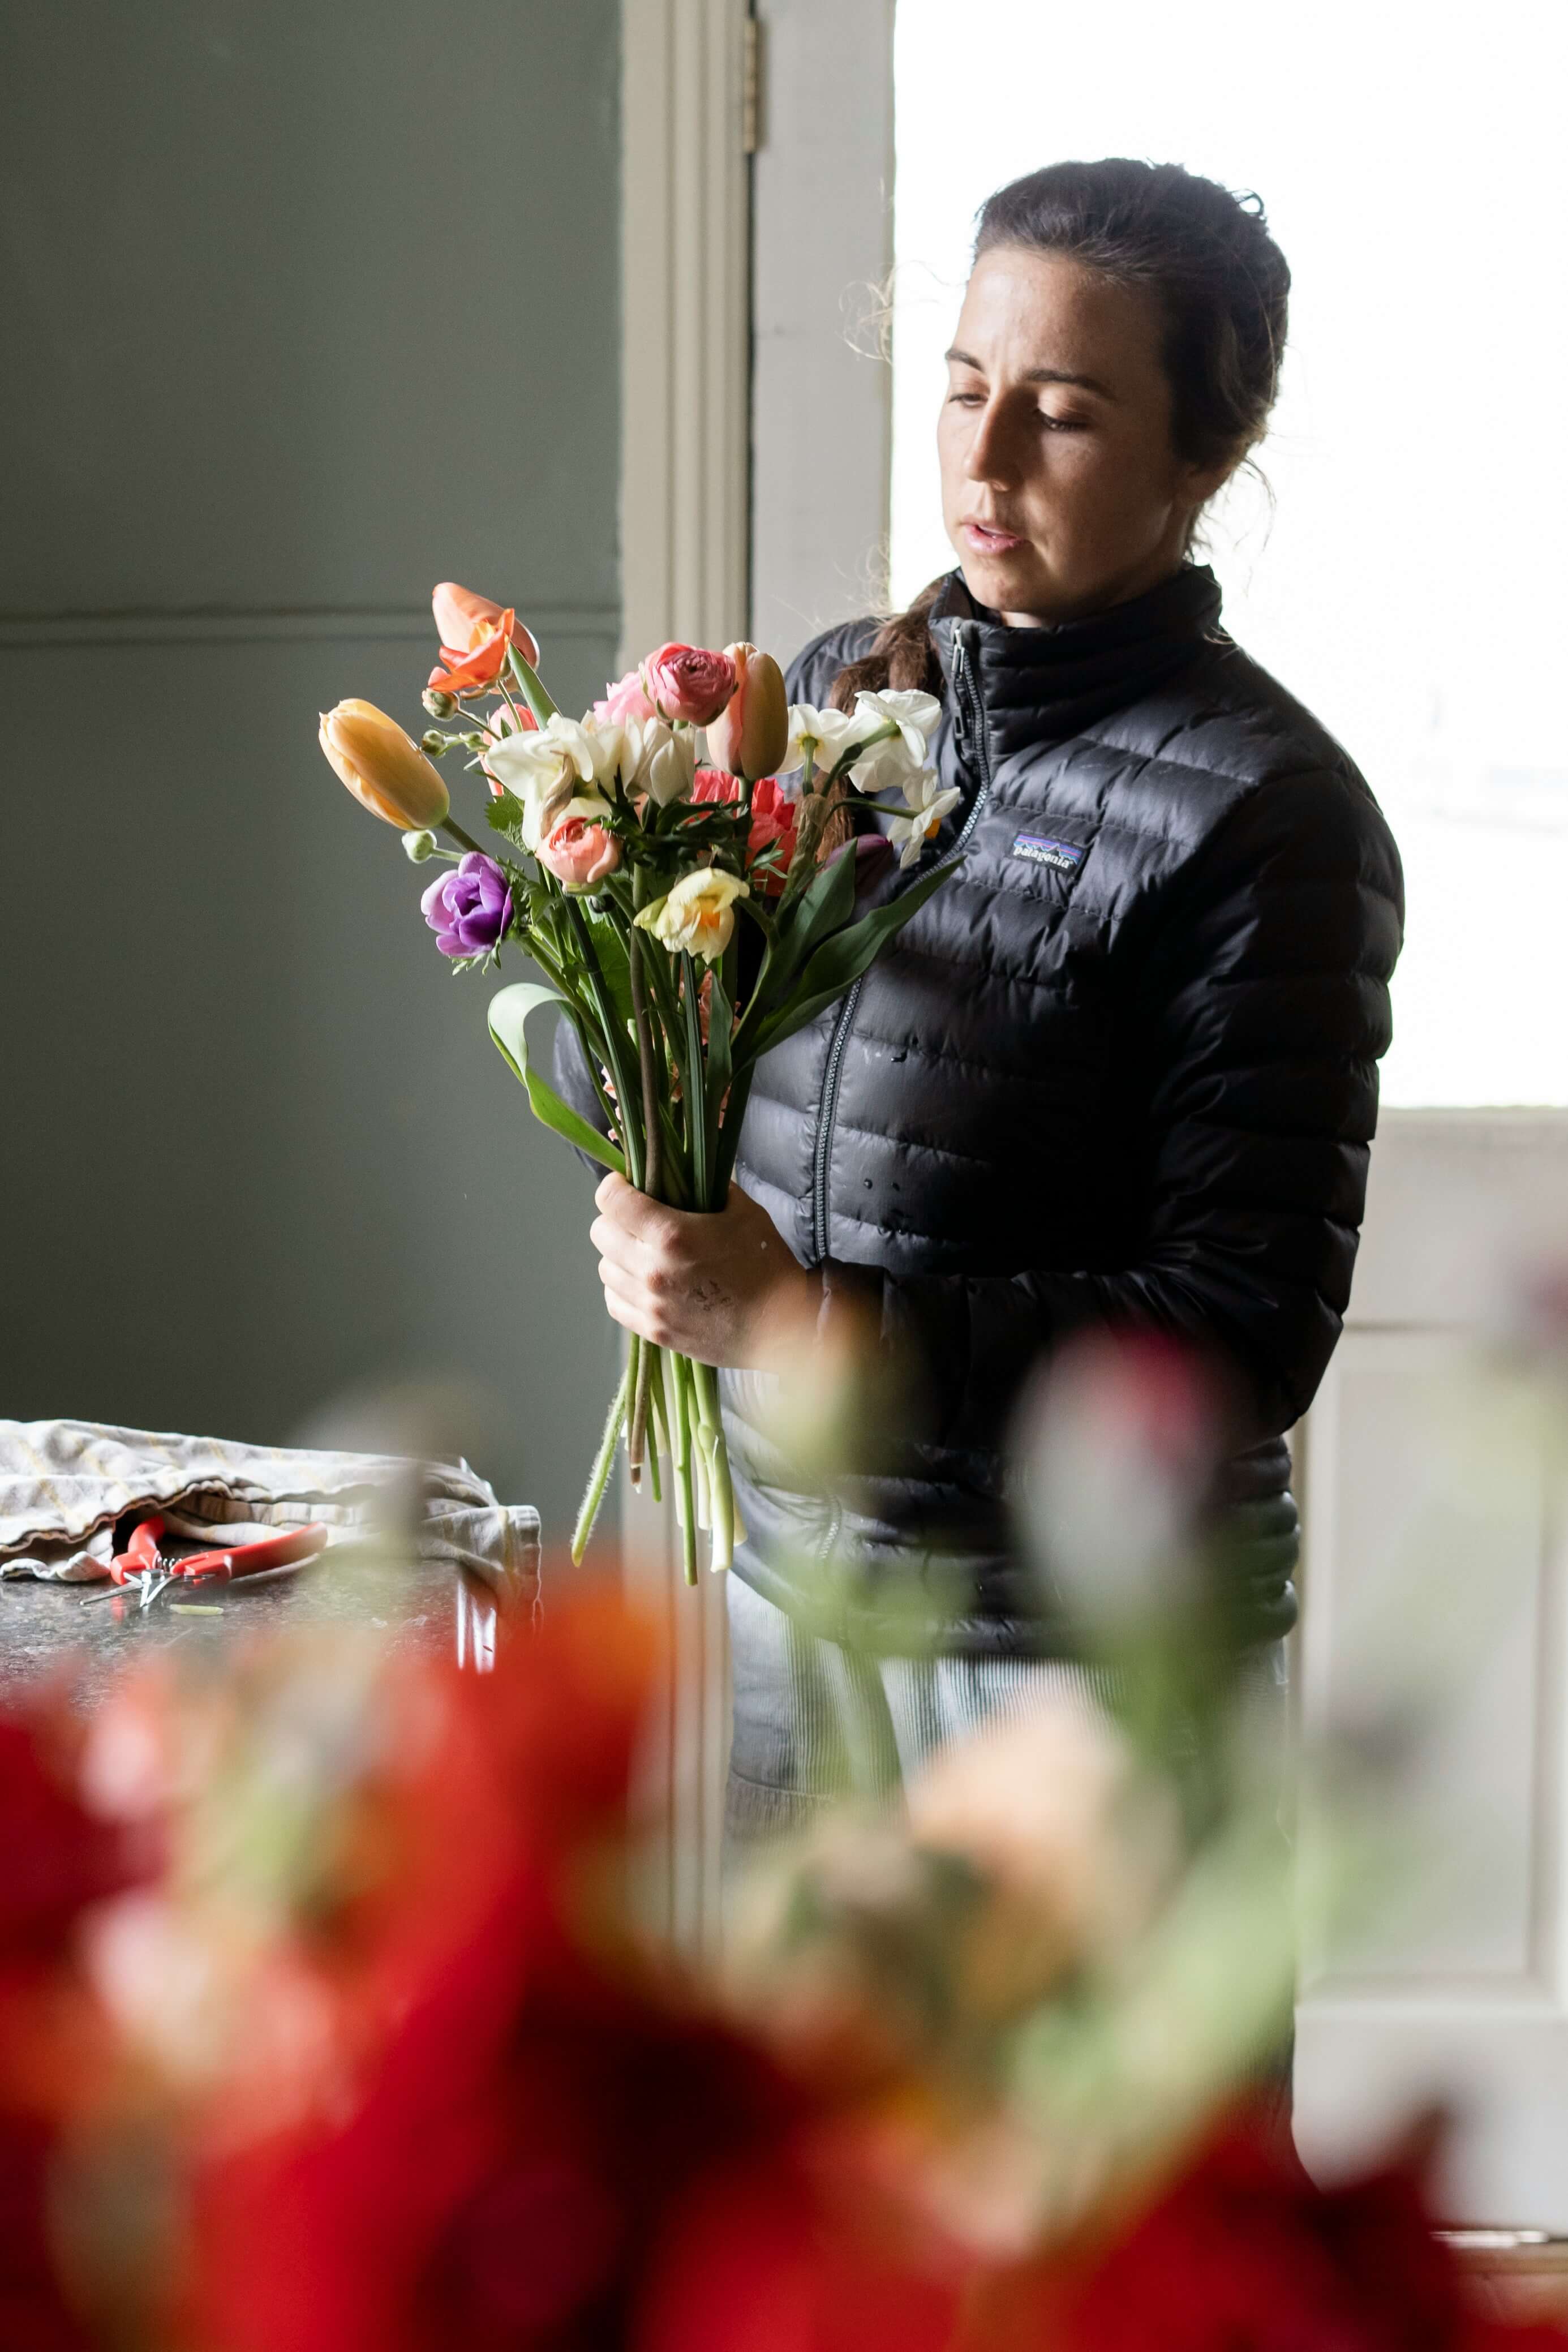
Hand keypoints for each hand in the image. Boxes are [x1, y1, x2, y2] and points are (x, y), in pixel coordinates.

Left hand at [590, 1172, 817, 1368]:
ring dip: (619, 1255)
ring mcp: (650, 1304)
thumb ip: (707, 1187)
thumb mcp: (743, 1211)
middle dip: (615, 1219)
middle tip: (638, 1219)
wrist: (782, 1327)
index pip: (611, 1200)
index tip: (626, 1186)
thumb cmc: (766, 1265)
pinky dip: (623, 1288)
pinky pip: (615, 1302)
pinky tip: (645, 1282)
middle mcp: (652, 1270)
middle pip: (600, 1232)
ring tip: (643, 1253)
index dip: (615, 1186)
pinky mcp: (654, 1331)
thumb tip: (683, 1174)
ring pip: (604, 1268)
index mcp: (671, 1235)